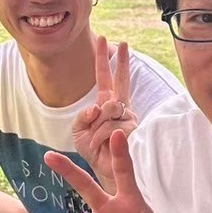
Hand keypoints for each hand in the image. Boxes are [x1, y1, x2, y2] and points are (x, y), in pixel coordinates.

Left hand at [72, 36, 136, 182]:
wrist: (104, 172)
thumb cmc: (94, 151)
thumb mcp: (78, 132)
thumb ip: (82, 116)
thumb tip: (96, 107)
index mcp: (106, 105)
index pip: (106, 78)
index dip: (105, 60)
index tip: (106, 41)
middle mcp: (121, 108)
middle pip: (119, 83)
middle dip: (121, 61)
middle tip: (122, 42)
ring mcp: (128, 118)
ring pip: (108, 110)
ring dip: (95, 128)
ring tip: (95, 143)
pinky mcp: (133, 131)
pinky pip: (110, 127)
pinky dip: (99, 138)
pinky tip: (101, 147)